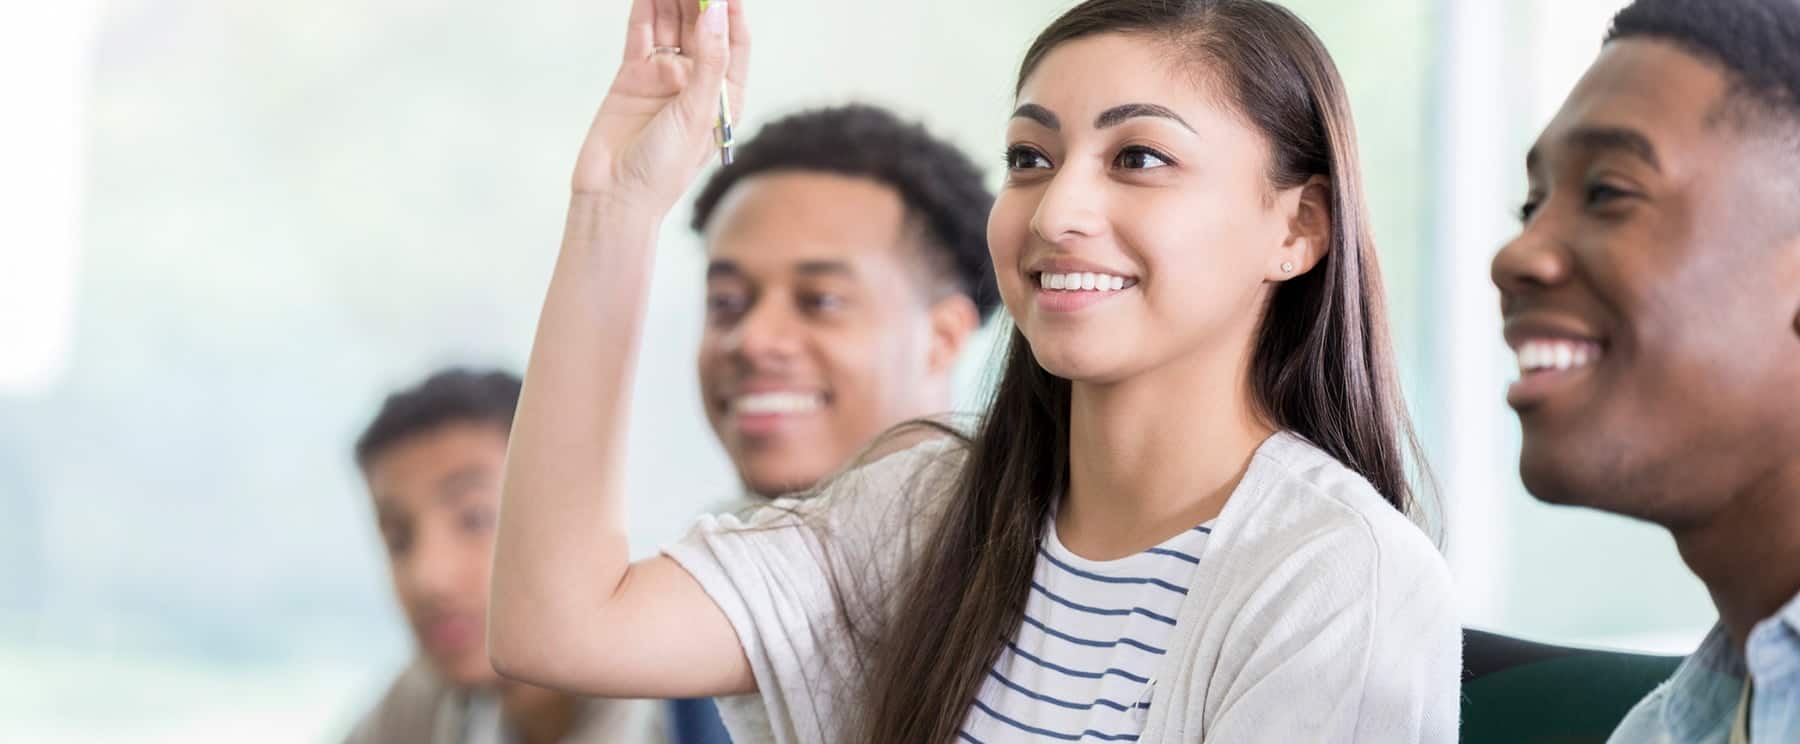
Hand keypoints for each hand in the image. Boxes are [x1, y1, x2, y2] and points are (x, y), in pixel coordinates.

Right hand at [572, 0, 749, 213]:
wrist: (614, 194)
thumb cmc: (664, 168)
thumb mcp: (696, 114)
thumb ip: (709, 62)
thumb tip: (717, 14)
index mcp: (724, 95)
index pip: (734, 42)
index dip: (732, 10)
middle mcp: (697, 82)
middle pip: (702, 26)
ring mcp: (664, 77)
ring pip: (671, 24)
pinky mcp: (632, 76)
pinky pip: (641, 34)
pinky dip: (645, 8)